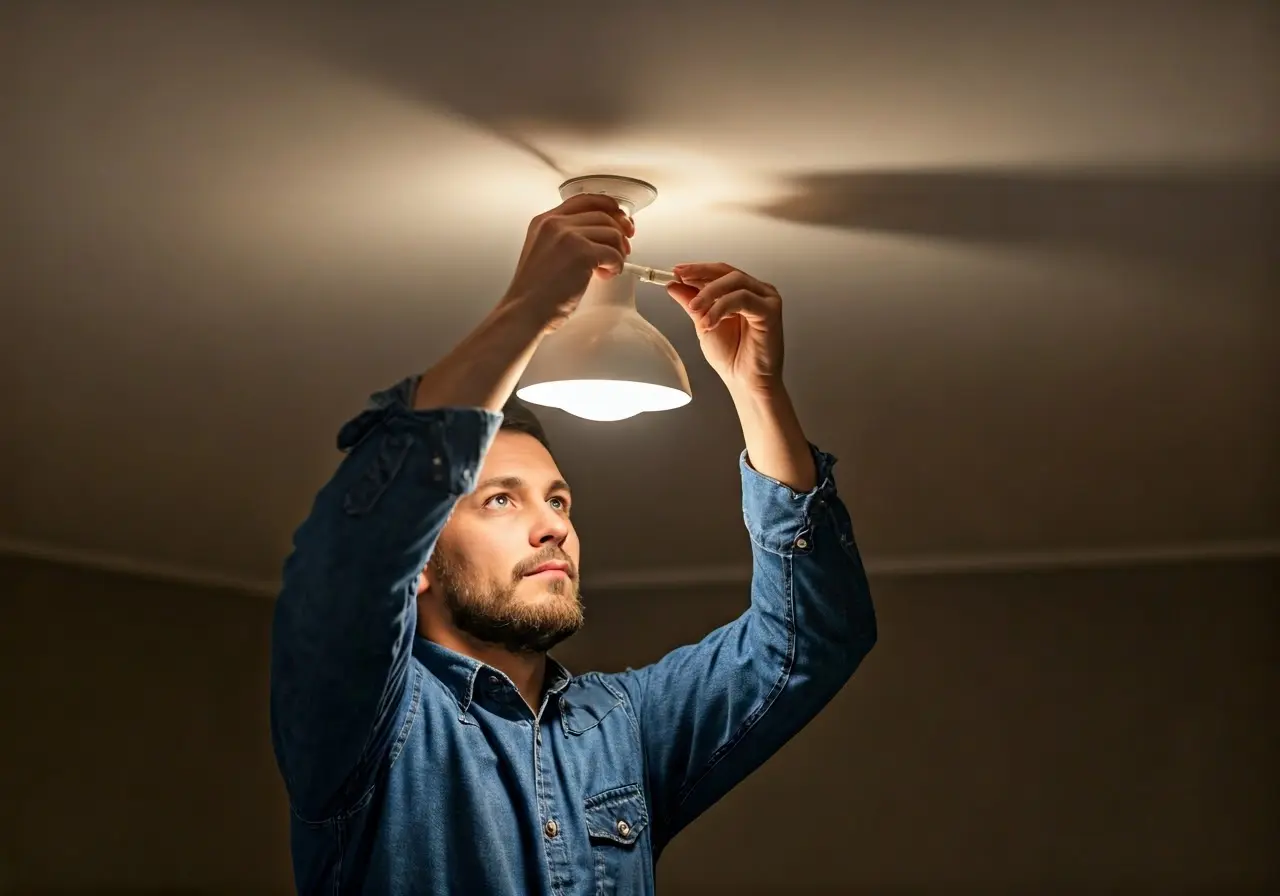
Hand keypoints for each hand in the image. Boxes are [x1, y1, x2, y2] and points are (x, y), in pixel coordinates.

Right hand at [501, 193, 634, 332]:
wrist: (525, 311)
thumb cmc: (534, 293)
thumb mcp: (543, 253)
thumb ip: (564, 239)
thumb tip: (599, 236)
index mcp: (544, 222)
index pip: (582, 200)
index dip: (606, 205)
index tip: (619, 216)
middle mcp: (555, 224)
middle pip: (602, 215)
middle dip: (619, 231)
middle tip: (624, 248)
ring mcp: (568, 237)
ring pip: (612, 233)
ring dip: (618, 252)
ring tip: (608, 268)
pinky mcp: (582, 253)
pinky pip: (614, 253)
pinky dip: (616, 265)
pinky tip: (606, 275)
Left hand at [667, 263, 784, 394]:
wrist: (745, 382)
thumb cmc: (731, 357)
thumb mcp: (704, 323)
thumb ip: (692, 303)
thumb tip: (674, 285)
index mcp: (742, 293)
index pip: (719, 272)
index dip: (698, 269)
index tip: (676, 271)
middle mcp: (757, 292)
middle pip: (727, 272)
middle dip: (701, 274)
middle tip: (681, 279)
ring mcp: (766, 299)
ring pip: (735, 281)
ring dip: (709, 293)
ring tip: (694, 308)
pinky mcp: (771, 310)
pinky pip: (742, 299)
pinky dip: (721, 308)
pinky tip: (709, 322)